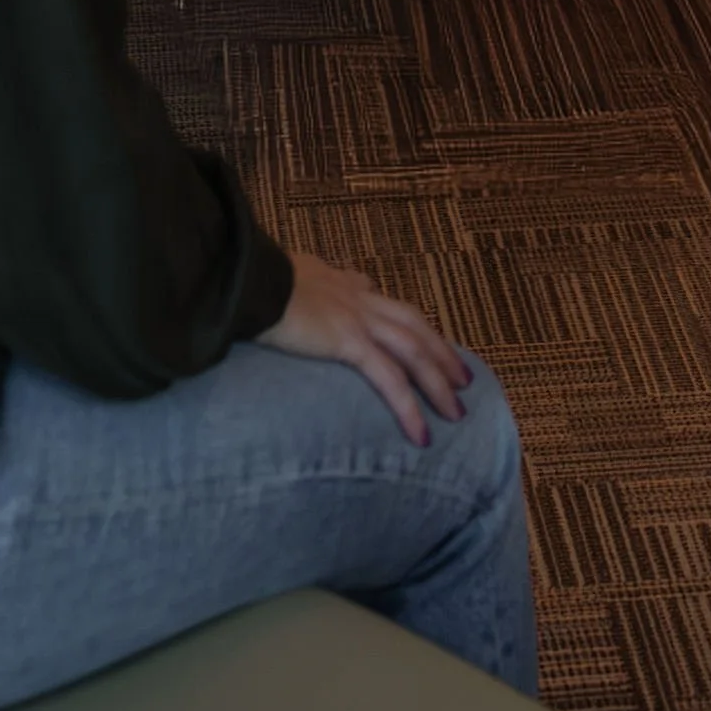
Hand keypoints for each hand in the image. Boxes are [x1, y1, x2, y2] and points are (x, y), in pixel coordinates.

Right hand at [257, 246, 472, 445]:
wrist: (247, 278)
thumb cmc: (255, 281)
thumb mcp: (287, 275)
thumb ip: (307, 280)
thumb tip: (311, 279)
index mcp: (343, 283)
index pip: (389, 305)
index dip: (413, 325)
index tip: (430, 342)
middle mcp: (358, 297)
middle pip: (414, 325)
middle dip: (441, 353)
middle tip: (464, 381)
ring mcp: (357, 318)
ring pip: (413, 351)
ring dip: (438, 383)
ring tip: (456, 413)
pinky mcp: (349, 341)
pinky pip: (389, 379)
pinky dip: (409, 407)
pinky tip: (421, 435)